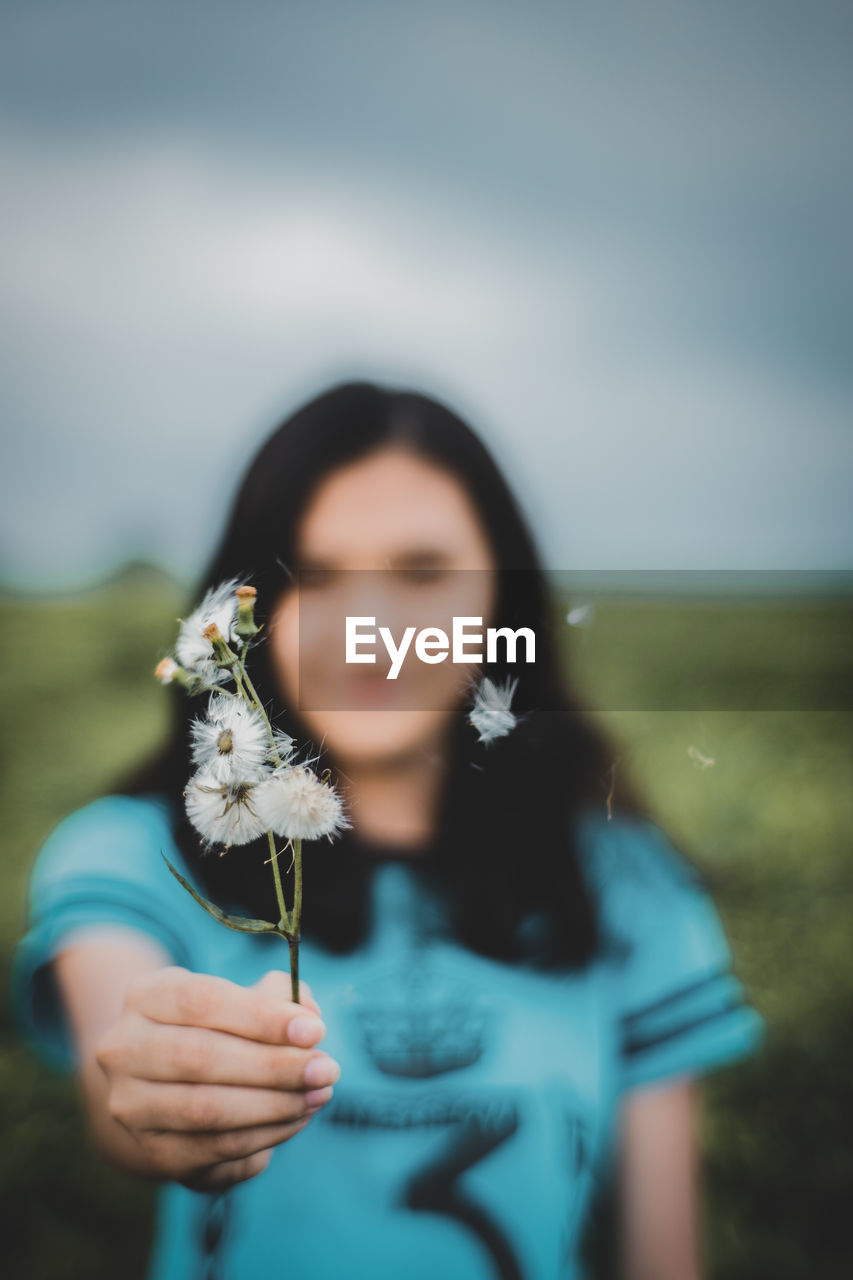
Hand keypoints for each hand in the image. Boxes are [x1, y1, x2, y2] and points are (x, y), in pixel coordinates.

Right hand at [94, 966, 338, 1189]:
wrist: (161, 1082)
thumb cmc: (216, 1026)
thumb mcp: (239, 995)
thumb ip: (278, 996)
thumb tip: (308, 1015)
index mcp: (147, 996)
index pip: (200, 1001)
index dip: (260, 1017)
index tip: (314, 1030)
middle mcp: (124, 1049)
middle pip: (200, 1058)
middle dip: (275, 1067)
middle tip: (327, 1069)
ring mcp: (131, 1105)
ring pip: (206, 1111)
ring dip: (274, 1106)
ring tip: (318, 1095)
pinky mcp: (151, 1151)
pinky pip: (213, 1150)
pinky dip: (263, 1137)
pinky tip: (296, 1119)